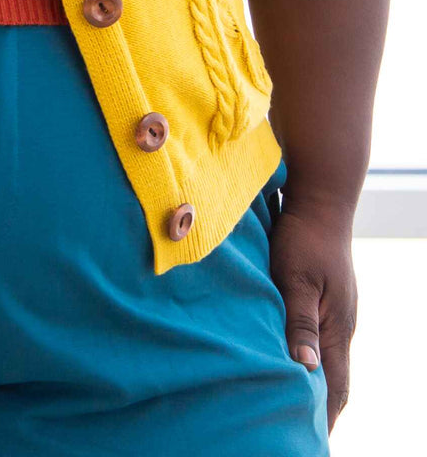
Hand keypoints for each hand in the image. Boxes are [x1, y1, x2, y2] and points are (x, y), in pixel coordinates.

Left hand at [267, 197, 357, 432]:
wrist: (320, 198)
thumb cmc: (304, 236)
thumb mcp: (297, 279)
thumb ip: (300, 322)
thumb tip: (305, 368)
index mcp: (337, 328)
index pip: (334, 385)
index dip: (323, 415)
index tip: (308, 439)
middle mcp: (339, 325)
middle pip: (333, 378)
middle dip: (319, 407)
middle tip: (298, 430)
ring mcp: (333, 310)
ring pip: (325, 358)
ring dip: (312, 382)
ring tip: (292, 406)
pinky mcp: (322, 296)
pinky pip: (316, 337)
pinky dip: (306, 356)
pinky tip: (290, 360)